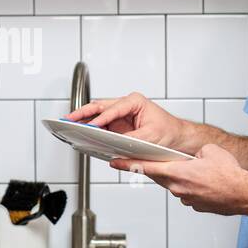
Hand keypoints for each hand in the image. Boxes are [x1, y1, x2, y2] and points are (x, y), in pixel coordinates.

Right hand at [65, 91, 187, 151]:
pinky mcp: (118, 125)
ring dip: (83, 119)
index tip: (91, 127)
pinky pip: (101, 124)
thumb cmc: (169, 132)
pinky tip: (81, 132)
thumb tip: (114, 145)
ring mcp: (121, 115)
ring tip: (69, 124)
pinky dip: (90, 127)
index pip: (113, 109)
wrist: (178, 137)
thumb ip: (130, 140)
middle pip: (100, 106)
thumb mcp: (150, 137)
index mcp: (135, 102)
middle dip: (83, 113)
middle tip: (69, 119)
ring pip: (97, 113)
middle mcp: (126, 105)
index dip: (100, 119)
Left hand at [110, 144, 247, 215]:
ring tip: (197, 171)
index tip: (115, 163)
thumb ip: (194, 152)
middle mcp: (178, 187)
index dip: (128, 164)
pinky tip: (204, 182)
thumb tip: (192, 157)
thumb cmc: (230, 175)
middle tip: (158, 161)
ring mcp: (186, 198)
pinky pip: (187, 193)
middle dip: (158, 168)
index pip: (146, 167)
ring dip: (179, 177)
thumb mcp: (210, 151)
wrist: (245, 195)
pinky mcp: (195, 205)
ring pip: (174, 184)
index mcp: (177, 172)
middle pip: (160, 176)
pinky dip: (191, 186)